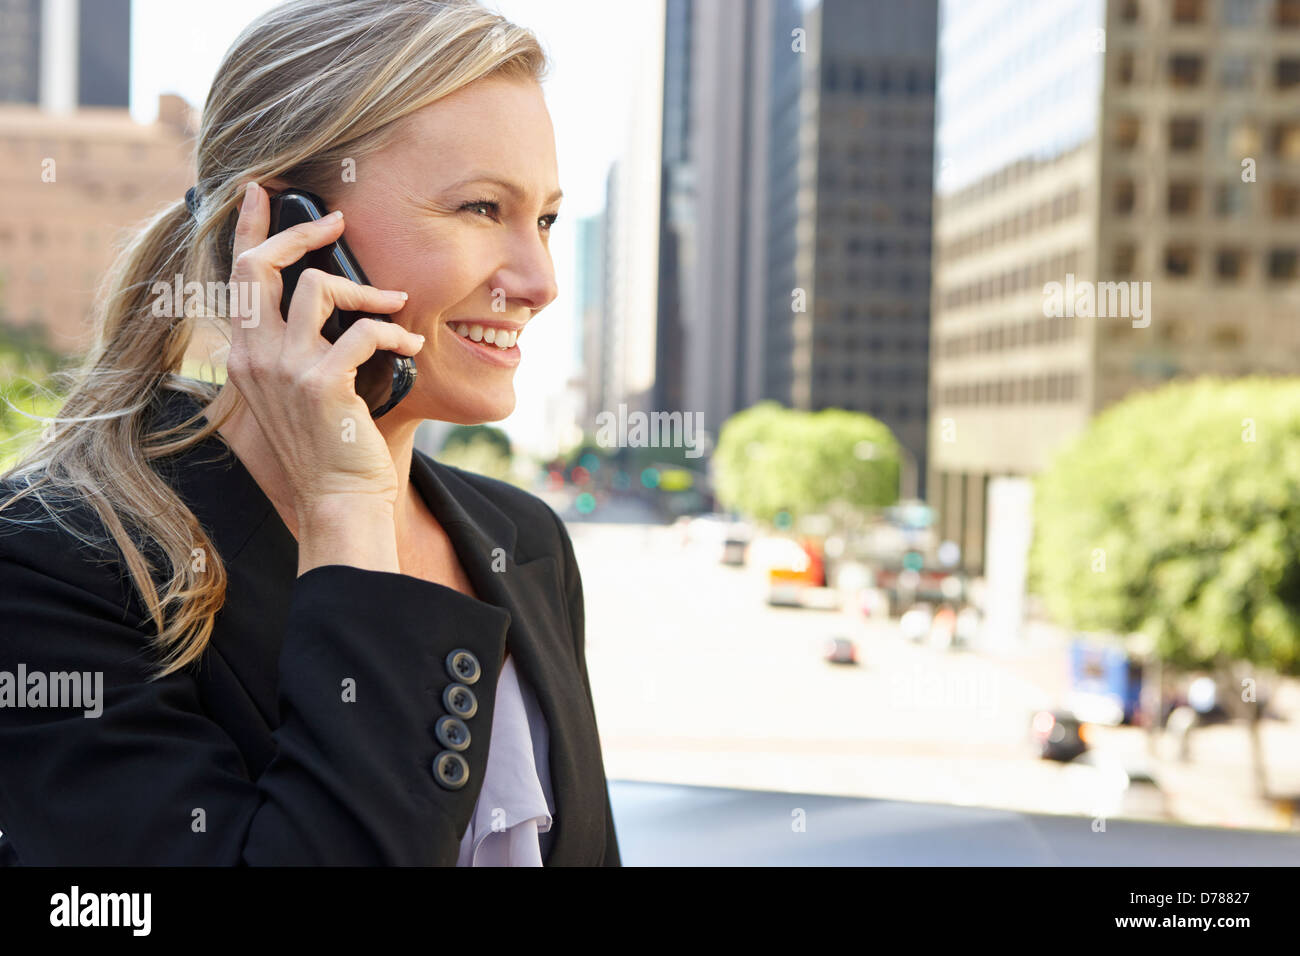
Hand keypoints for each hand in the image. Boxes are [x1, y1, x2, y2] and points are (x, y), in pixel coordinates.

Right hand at [225, 181, 424, 519]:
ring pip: (317, 287)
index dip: (249, 227)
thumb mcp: (299, 389)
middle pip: (261, 265)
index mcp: (247, 355)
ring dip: (366, 290)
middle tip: (336, 221)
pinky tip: (410, 344)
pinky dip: (394, 330)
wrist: (338, 500)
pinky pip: (364, 330)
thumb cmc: (330, 445)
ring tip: (394, 305)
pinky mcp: (321, 384)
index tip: (261, 190)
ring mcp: (285, 369)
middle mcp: (255, 357)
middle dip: (299, 232)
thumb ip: (300, 346)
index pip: (239, 276)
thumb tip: (332, 297)